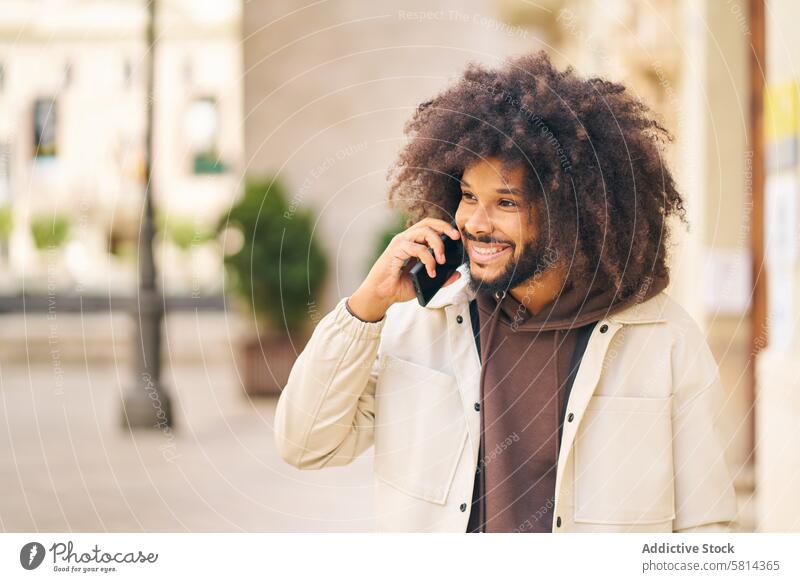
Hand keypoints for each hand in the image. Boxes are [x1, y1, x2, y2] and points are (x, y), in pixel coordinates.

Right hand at [347, 218, 461, 321]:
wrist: (381, 295)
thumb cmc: (398, 287)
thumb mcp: (425, 283)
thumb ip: (441, 278)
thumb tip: (457, 274)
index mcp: (412, 243)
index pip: (430, 227)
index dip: (444, 228)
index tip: (457, 237)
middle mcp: (406, 239)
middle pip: (428, 223)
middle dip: (444, 228)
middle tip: (455, 238)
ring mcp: (400, 243)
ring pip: (424, 232)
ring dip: (438, 244)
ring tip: (442, 261)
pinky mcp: (396, 250)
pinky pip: (418, 248)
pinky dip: (428, 259)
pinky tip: (431, 272)